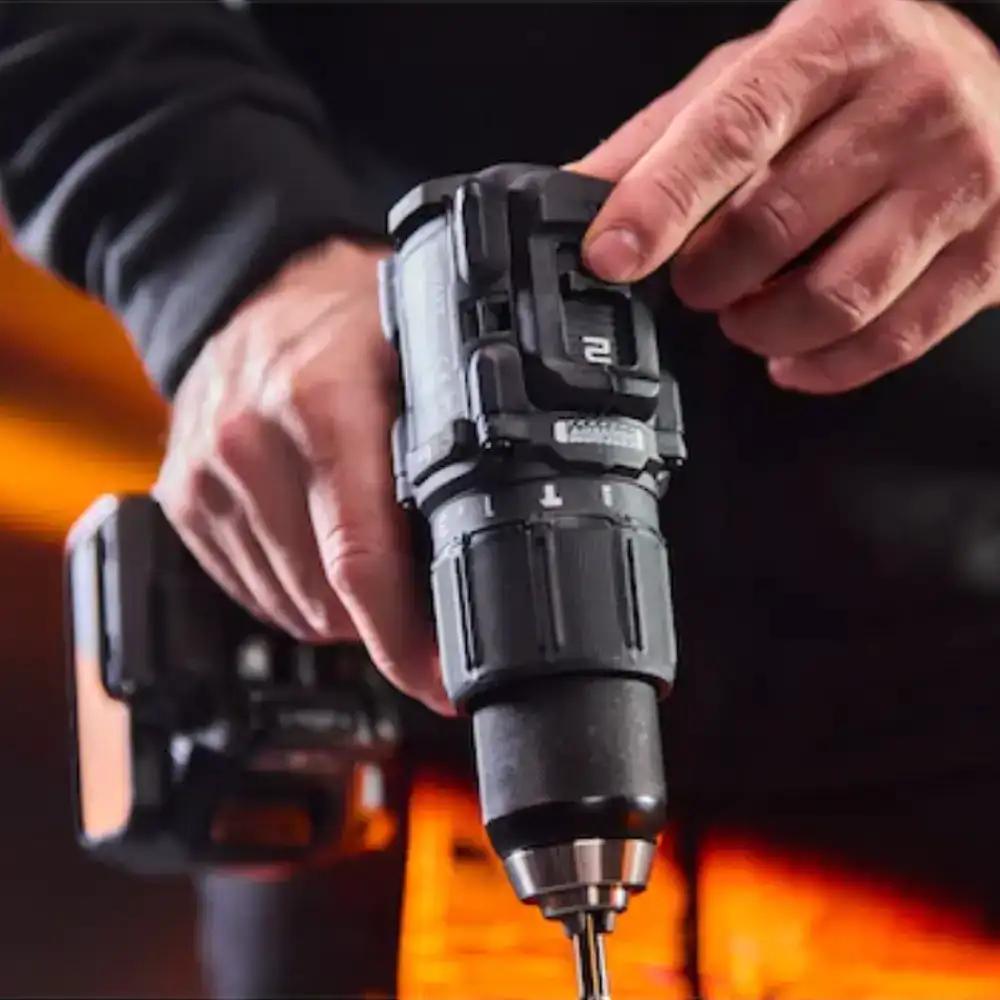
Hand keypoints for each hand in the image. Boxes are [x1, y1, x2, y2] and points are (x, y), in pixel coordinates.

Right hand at [155, 238, 451, 714]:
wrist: (256, 290)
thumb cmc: (348, 323)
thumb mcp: (423, 361)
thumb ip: (452, 448)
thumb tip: (490, 553)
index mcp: (320, 406)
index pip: (358, 560)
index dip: (405, 641)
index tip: (442, 682)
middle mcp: (250, 446)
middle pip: (326, 601)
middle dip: (385, 623)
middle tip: (426, 604)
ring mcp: (208, 478)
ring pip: (290, 608)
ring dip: (341, 610)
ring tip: (372, 561)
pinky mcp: (183, 502)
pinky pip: (251, 593)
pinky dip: (297, 593)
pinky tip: (322, 549)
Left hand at [574, 0, 999, 392]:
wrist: (998, 88)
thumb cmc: (860, 79)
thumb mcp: (755, 77)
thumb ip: (663, 138)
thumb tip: (576, 197)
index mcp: (833, 44)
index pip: (732, 132)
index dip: (660, 203)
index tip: (610, 255)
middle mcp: (908, 104)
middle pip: (774, 226)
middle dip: (707, 278)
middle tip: (695, 281)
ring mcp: (959, 181)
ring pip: (833, 299)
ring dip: (761, 329)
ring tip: (745, 314)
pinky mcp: (989, 255)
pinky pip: (889, 342)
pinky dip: (821, 367)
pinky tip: (794, 355)